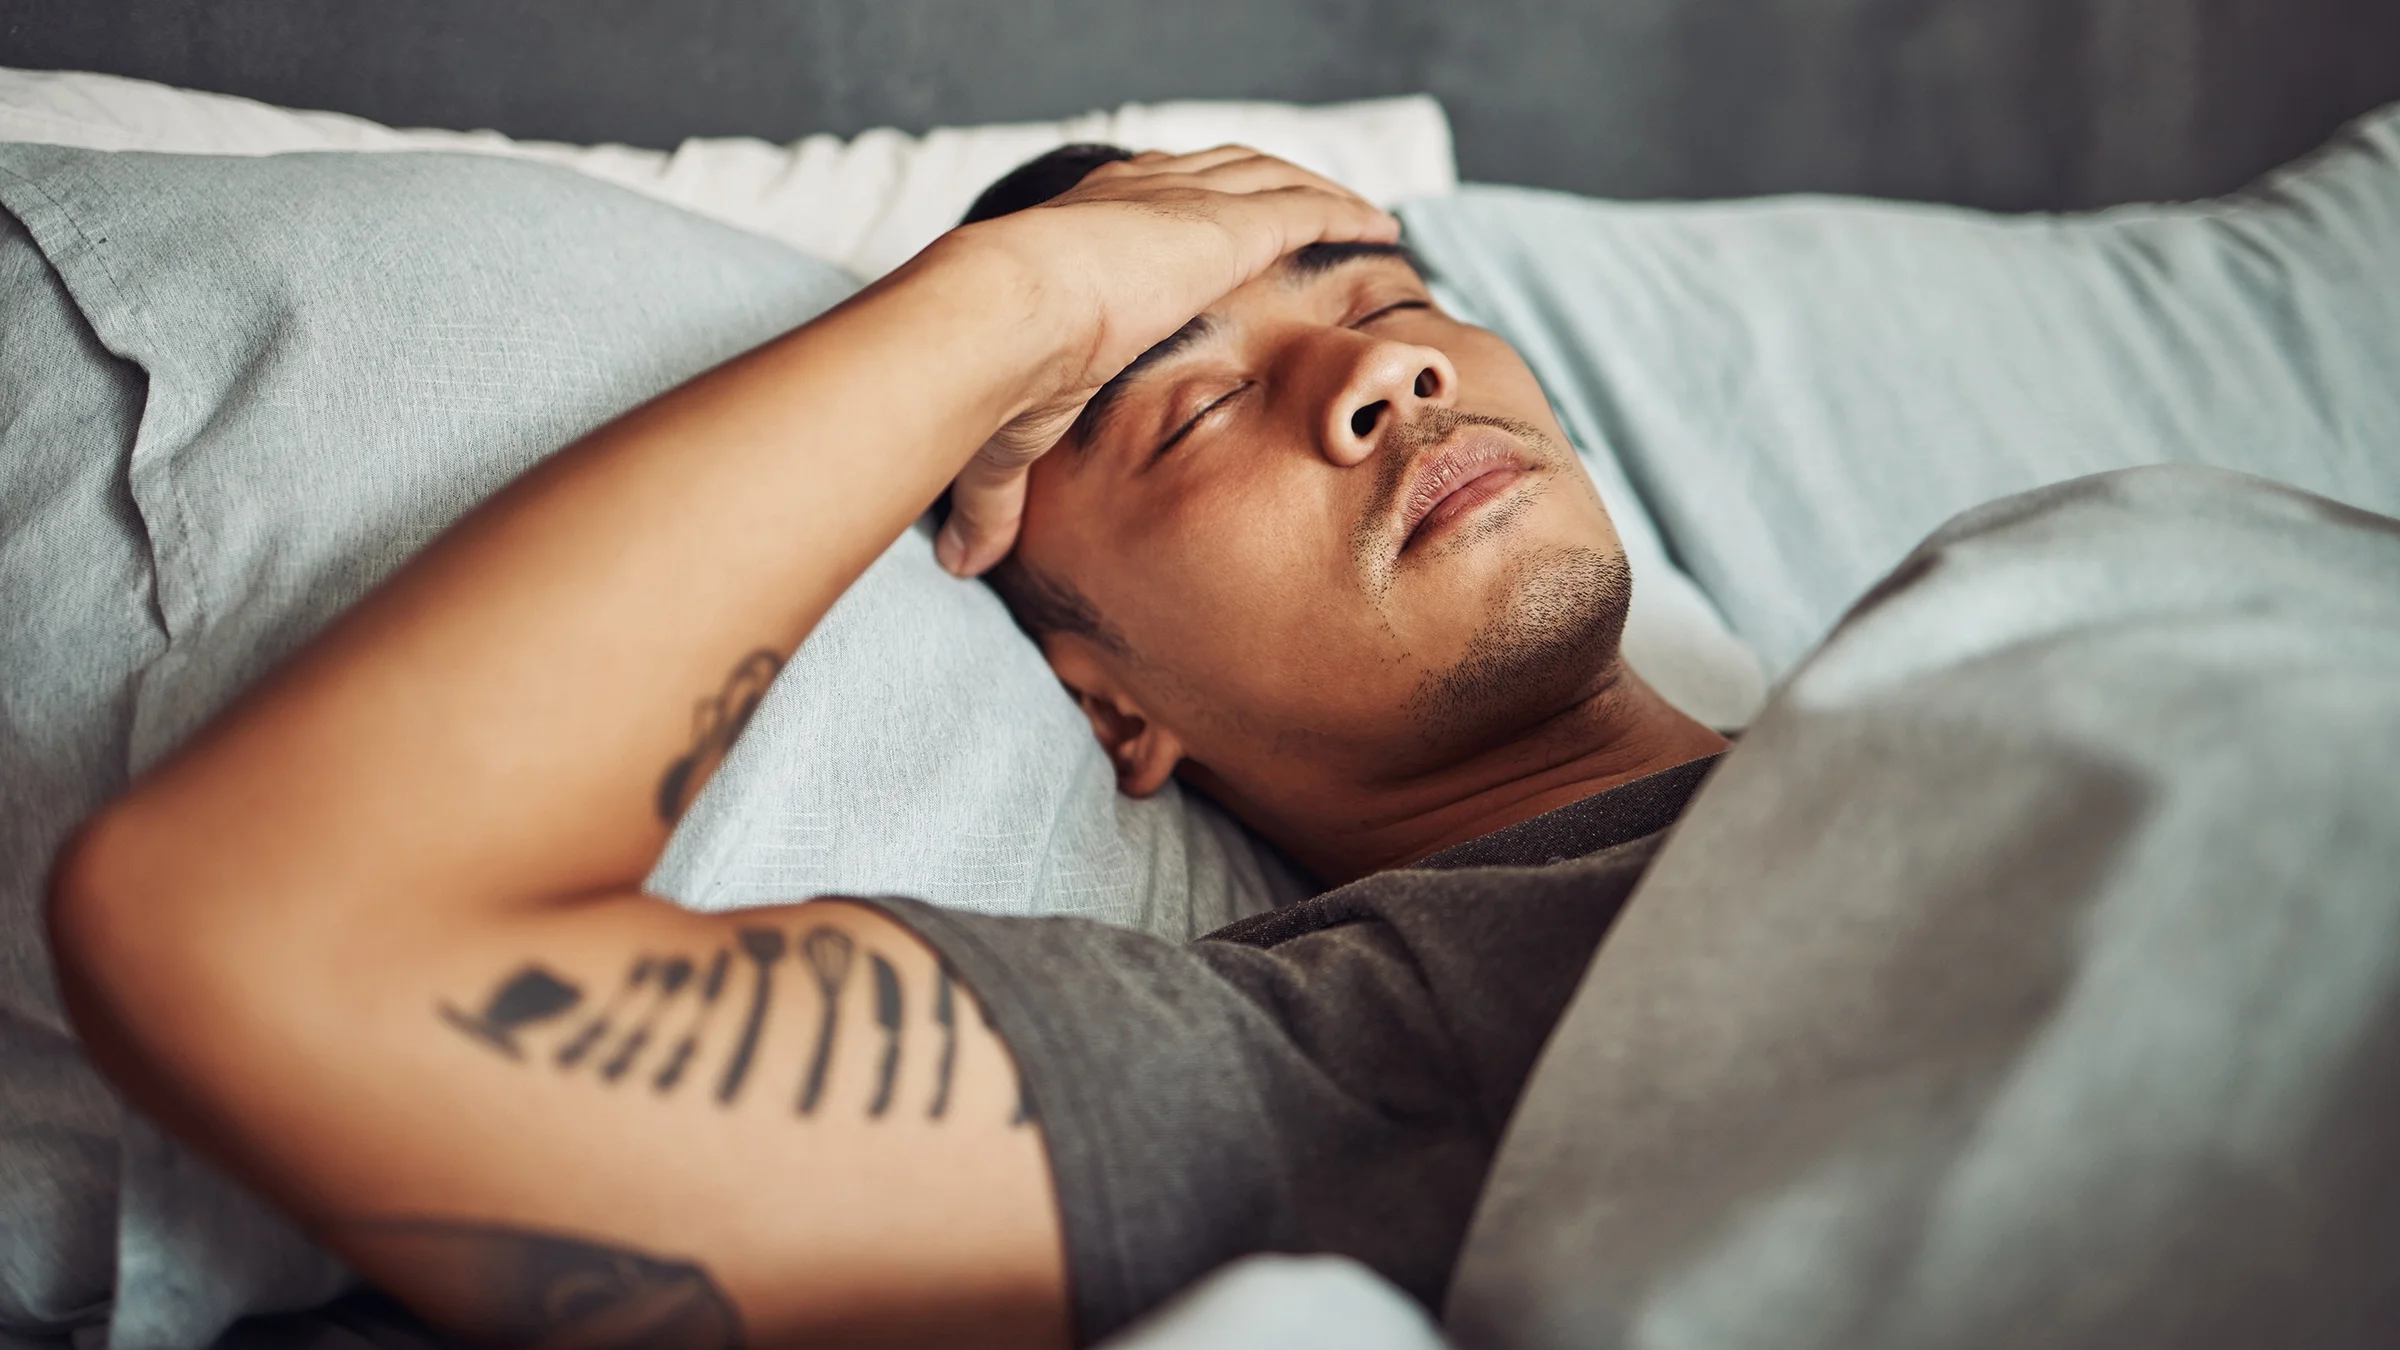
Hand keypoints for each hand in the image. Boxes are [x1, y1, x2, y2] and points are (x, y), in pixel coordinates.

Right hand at [931, 147, 1399, 574]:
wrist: (1003, 316)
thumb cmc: (991, 372)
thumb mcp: (1000, 440)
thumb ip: (996, 497)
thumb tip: (961, 565)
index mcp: (1080, 235)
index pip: (1141, 210)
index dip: (1178, 219)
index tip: (1205, 240)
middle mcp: (1135, 203)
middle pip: (1214, 179)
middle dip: (1258, 190)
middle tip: (1301, 211)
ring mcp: (1183, 208)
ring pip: (1268, 182)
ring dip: (1314, 192)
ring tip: (1357, 212)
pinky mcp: (1225, 225)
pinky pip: (1304, 208)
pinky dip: (1342, 210)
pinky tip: (1378, 223)